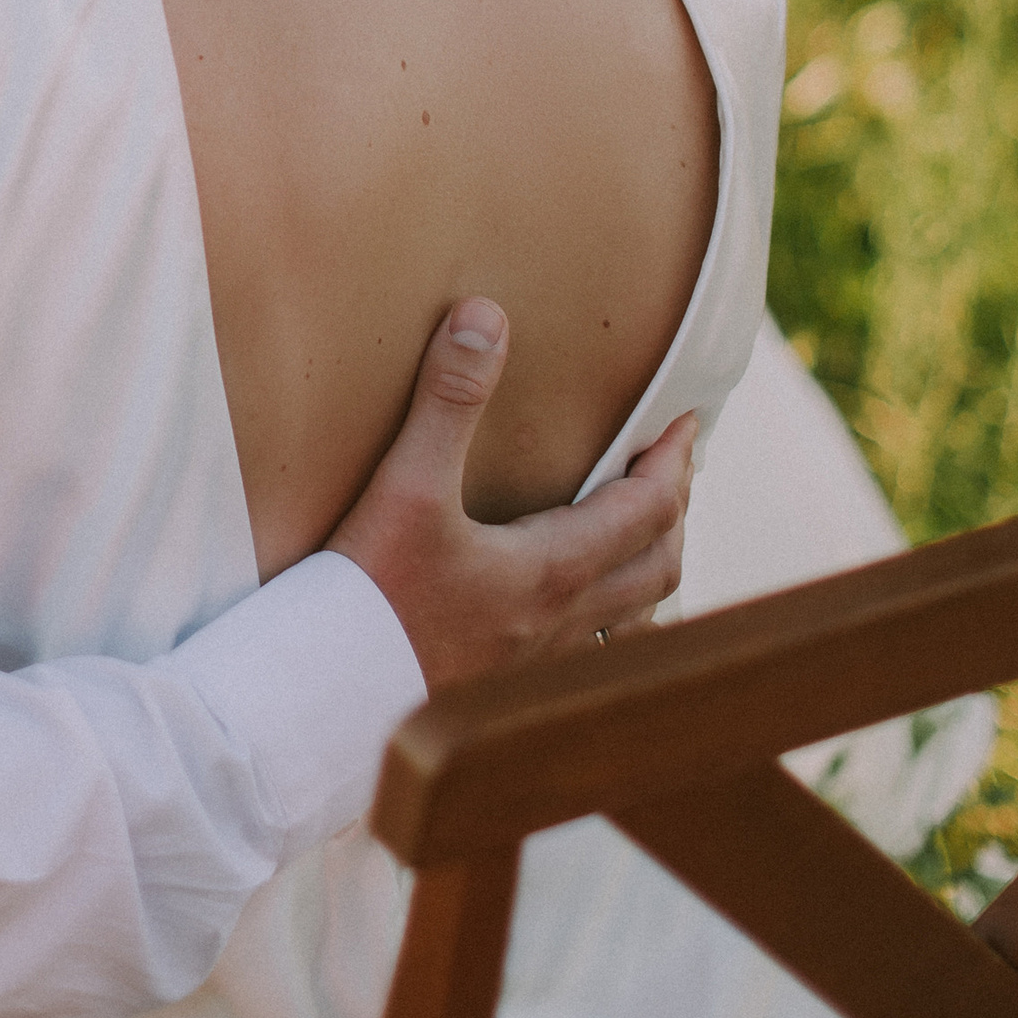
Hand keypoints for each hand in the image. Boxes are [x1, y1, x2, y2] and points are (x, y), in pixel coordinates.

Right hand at [328, 299, 696, 695]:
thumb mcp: (407, 485)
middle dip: (674, 511)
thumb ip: (448, 399)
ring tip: (643, 534)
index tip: (685, 422)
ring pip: (635, 618)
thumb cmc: (370, 594)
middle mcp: (564, 622)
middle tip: (671, 469)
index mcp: (553, 569)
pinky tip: (586, 615)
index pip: (648, 509)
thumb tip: (485, 318)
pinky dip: (615, 622)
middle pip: (660, 566)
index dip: (672, 461)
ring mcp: (542, 667)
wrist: (333, 699)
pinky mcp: (510, 692)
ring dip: (651, 567)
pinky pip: (595, 656)